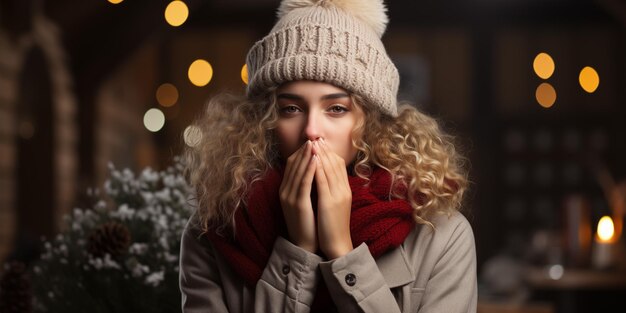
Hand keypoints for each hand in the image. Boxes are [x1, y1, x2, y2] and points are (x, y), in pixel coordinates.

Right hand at [279, 141, 317, 252]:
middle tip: (313, 138)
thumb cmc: (308, 223)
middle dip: (303, 151)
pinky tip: (316, 159)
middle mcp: (284, 191)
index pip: (290, 165)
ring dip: (306, 156)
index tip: (310, 142)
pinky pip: (304, 182)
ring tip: (314, 144)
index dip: (300, 152)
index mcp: (285, 190)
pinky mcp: (298, 203)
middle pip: (292, 165)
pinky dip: (309, 169)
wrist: (305, 244)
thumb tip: (313, 169)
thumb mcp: (304, 201)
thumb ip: (305, 186)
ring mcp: (289, 197)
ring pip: (297, 171)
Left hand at [313, 139, 353, 258]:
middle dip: (325, 149)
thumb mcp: (336, 205)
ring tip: (313, 143)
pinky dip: (318, 168)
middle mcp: (343, 190)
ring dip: (321, 154)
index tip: (322, 143)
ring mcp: (338, 195)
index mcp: (345, 190)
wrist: (338, 245)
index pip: (340, 166)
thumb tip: (325, 178)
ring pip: (330, 169)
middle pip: (335, 164)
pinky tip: (312, 159)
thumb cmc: (334, 226)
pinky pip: (323, 181)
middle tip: (316, 137)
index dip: (331, 153)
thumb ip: (333, 191)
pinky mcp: (329, 202)